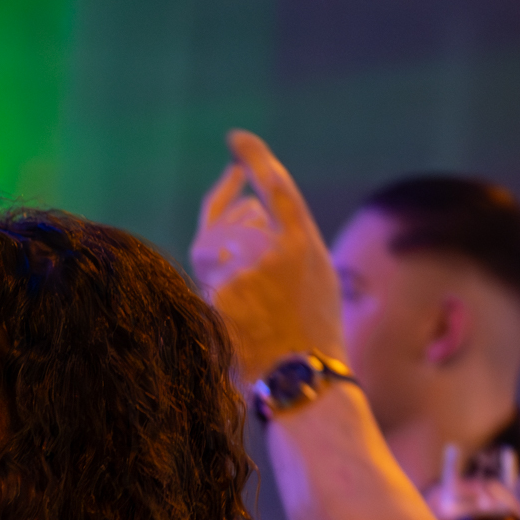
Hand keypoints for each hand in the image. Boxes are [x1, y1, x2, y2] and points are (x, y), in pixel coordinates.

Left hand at [191, 130, 345, 383]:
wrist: (302, 379)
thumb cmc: (310, 334)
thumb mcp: (315, 278)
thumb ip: (284, 240)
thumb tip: (242, 210)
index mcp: (302, 243)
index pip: (274, 185)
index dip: (254, 159)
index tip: (237, 139)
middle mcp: (274, 250)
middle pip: (232, 219)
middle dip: (228, 234)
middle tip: (236, 265)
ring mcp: (243, 273)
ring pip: (210, 245)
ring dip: (217, 263)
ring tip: (242, 298)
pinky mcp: (219, 296)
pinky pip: (203, 279)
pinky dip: (214, 294)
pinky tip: (238, 320)